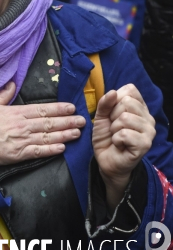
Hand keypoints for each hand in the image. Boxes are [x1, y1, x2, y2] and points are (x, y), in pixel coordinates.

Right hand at [0, 82, 85, 164]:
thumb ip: (3, 95)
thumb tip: (12, 84)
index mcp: (16, 112)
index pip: (42, 109)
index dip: (58, 108)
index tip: (71, 107)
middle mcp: (22, 125)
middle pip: (49, 123)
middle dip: (67, 121)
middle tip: (82, 120)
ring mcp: (21, 140)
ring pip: (48, 136)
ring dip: (64, 134)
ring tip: (77, 132)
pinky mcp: (18, 154)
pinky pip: (38, 151)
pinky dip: (51, 149)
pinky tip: (62, 148)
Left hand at [92, 84, 155, 209]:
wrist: (105, 159)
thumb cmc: (106, 136)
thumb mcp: (101, 115)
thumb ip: (105, 103)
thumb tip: (113, 92)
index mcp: (140, 107)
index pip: (130, 90)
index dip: (115, 100)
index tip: (113, 114)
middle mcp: (148, 117)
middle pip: (127, 102)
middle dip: (113, 116)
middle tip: (114, 128)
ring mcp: (149, 131)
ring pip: (125, 118)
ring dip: (114, 129)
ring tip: (117, 136)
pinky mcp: (145, 144)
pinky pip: (125, 134)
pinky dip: (116, 139)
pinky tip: (120, 145)